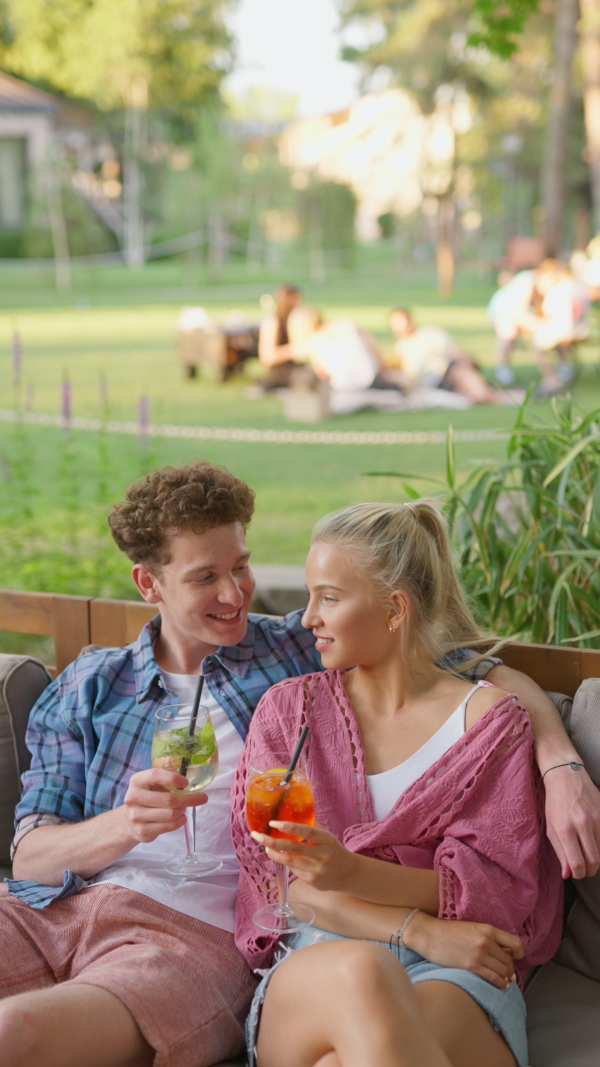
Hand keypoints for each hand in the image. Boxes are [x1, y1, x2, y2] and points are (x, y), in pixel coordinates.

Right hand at [122, 768, 206, 843]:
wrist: (130, 820)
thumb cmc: (148, 797)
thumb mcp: (152, 784)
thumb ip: (167, 781)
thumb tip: (194, 783)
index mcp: (137, 781)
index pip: (155, 775)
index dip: (172, 778)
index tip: (186, 782)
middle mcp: (133, 797)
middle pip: (168, 799)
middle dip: (189, 799)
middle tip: (202, 798)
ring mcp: (136, 816)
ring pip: (171, 814)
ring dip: (183, 811)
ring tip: (184, 808)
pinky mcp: (142, 831)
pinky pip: (169, 826)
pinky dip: (180, 821)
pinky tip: (180, 817)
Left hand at [251, 821, 356, 891]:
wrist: (348, 874)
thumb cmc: (333, 850)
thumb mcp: (326, 836)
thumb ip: (311, 826)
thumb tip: (290, 813)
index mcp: (326, 839)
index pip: (307, 831)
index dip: (290, 827)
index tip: (273, 822)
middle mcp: (322, 855)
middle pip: (293, 848)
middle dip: (272, 842)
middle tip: (257, 836)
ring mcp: (316, 870)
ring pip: (290, 861)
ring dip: (275, 854)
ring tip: (266, 847)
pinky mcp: (312, 881)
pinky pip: (294, 870)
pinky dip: (287, 863)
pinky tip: (285, 858)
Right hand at [406, 912, 523, 989]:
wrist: (429, 934)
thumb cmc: (448, 931)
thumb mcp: (472, 927)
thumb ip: (487, 936)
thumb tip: (504, 951)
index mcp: (488, 929)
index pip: (515, 942)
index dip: (519, 952)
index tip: (516, 957)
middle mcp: (486, 941)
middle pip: (508, 960)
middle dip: (510, 968)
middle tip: (508, 972)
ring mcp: (479, 954)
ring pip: (502, 970)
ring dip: (506, 977)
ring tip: (505, 980)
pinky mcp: (471, 966)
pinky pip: (493, 978)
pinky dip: (500, 983)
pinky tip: (501, 985)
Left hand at [544, 765, 599, 878]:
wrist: (566, 776)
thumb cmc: (555, 803)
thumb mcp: (551, 827)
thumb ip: (560, 852)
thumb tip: (567, 874)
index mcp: (565, 828)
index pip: (577, 862)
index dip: (578, 874)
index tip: (577, 874)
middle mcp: (582, 824)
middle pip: (594, 861)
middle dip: (590, 870)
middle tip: (585, 869)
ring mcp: (596, 818)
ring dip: (597, 859)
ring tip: (589, 857)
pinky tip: (594, 843)